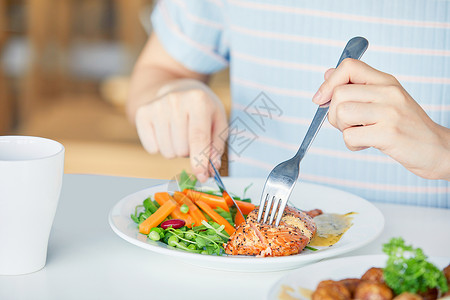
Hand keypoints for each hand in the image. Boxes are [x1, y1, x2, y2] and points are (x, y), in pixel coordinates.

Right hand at [135, 79, 227, 181]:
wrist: (178, 89)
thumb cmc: (203, 110)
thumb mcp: (218, 122)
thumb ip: (216, 147)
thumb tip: (210, 168)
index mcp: (198, 100)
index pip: (198, 137)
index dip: (200, 159)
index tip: (201, 175)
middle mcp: (175, 100)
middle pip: (181, 148)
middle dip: (189, 152)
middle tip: (191, 138)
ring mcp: (156, 106)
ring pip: (167, 151)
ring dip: (175, 150)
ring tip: (179, 134)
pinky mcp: (142, 113)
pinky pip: (151, 148)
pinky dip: (160, 147)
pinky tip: (166, 133)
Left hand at [312, 58, 449, 179]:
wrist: (436, 149)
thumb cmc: (406, 127)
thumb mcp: (385, 99)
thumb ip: (357, 87)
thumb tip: (327, 74)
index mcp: (386, 81)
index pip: (349, 66)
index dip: (328, 83)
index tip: (321, 99)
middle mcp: (389, 92)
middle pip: (339, 94)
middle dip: (333, 114)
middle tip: (348, 124)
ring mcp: (390, 112)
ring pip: (341, 113)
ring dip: (342, 129)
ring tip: (360, 133)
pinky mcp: (389, 133)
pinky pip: (349, 136)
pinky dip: (351, 145)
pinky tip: (366, 144)